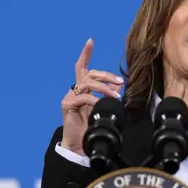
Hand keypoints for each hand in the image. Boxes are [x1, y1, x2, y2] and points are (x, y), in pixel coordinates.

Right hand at [60, 38, 123, 154]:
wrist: (78, 146)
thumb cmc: (90, 128)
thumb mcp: (103, 109)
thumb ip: (109, 95)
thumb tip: (119, 85)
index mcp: (82, 89)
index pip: (82, 67)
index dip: (86, 54)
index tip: (90, 41)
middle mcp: (74, 90)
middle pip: (89, 73)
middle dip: (106, 75)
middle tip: (120, 82)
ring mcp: (69, 97)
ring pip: (87, 82)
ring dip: (103, 87)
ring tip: (114, 96)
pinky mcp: (67, 105)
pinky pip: (83, 97)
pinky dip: (94, 99)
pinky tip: (100, 105)